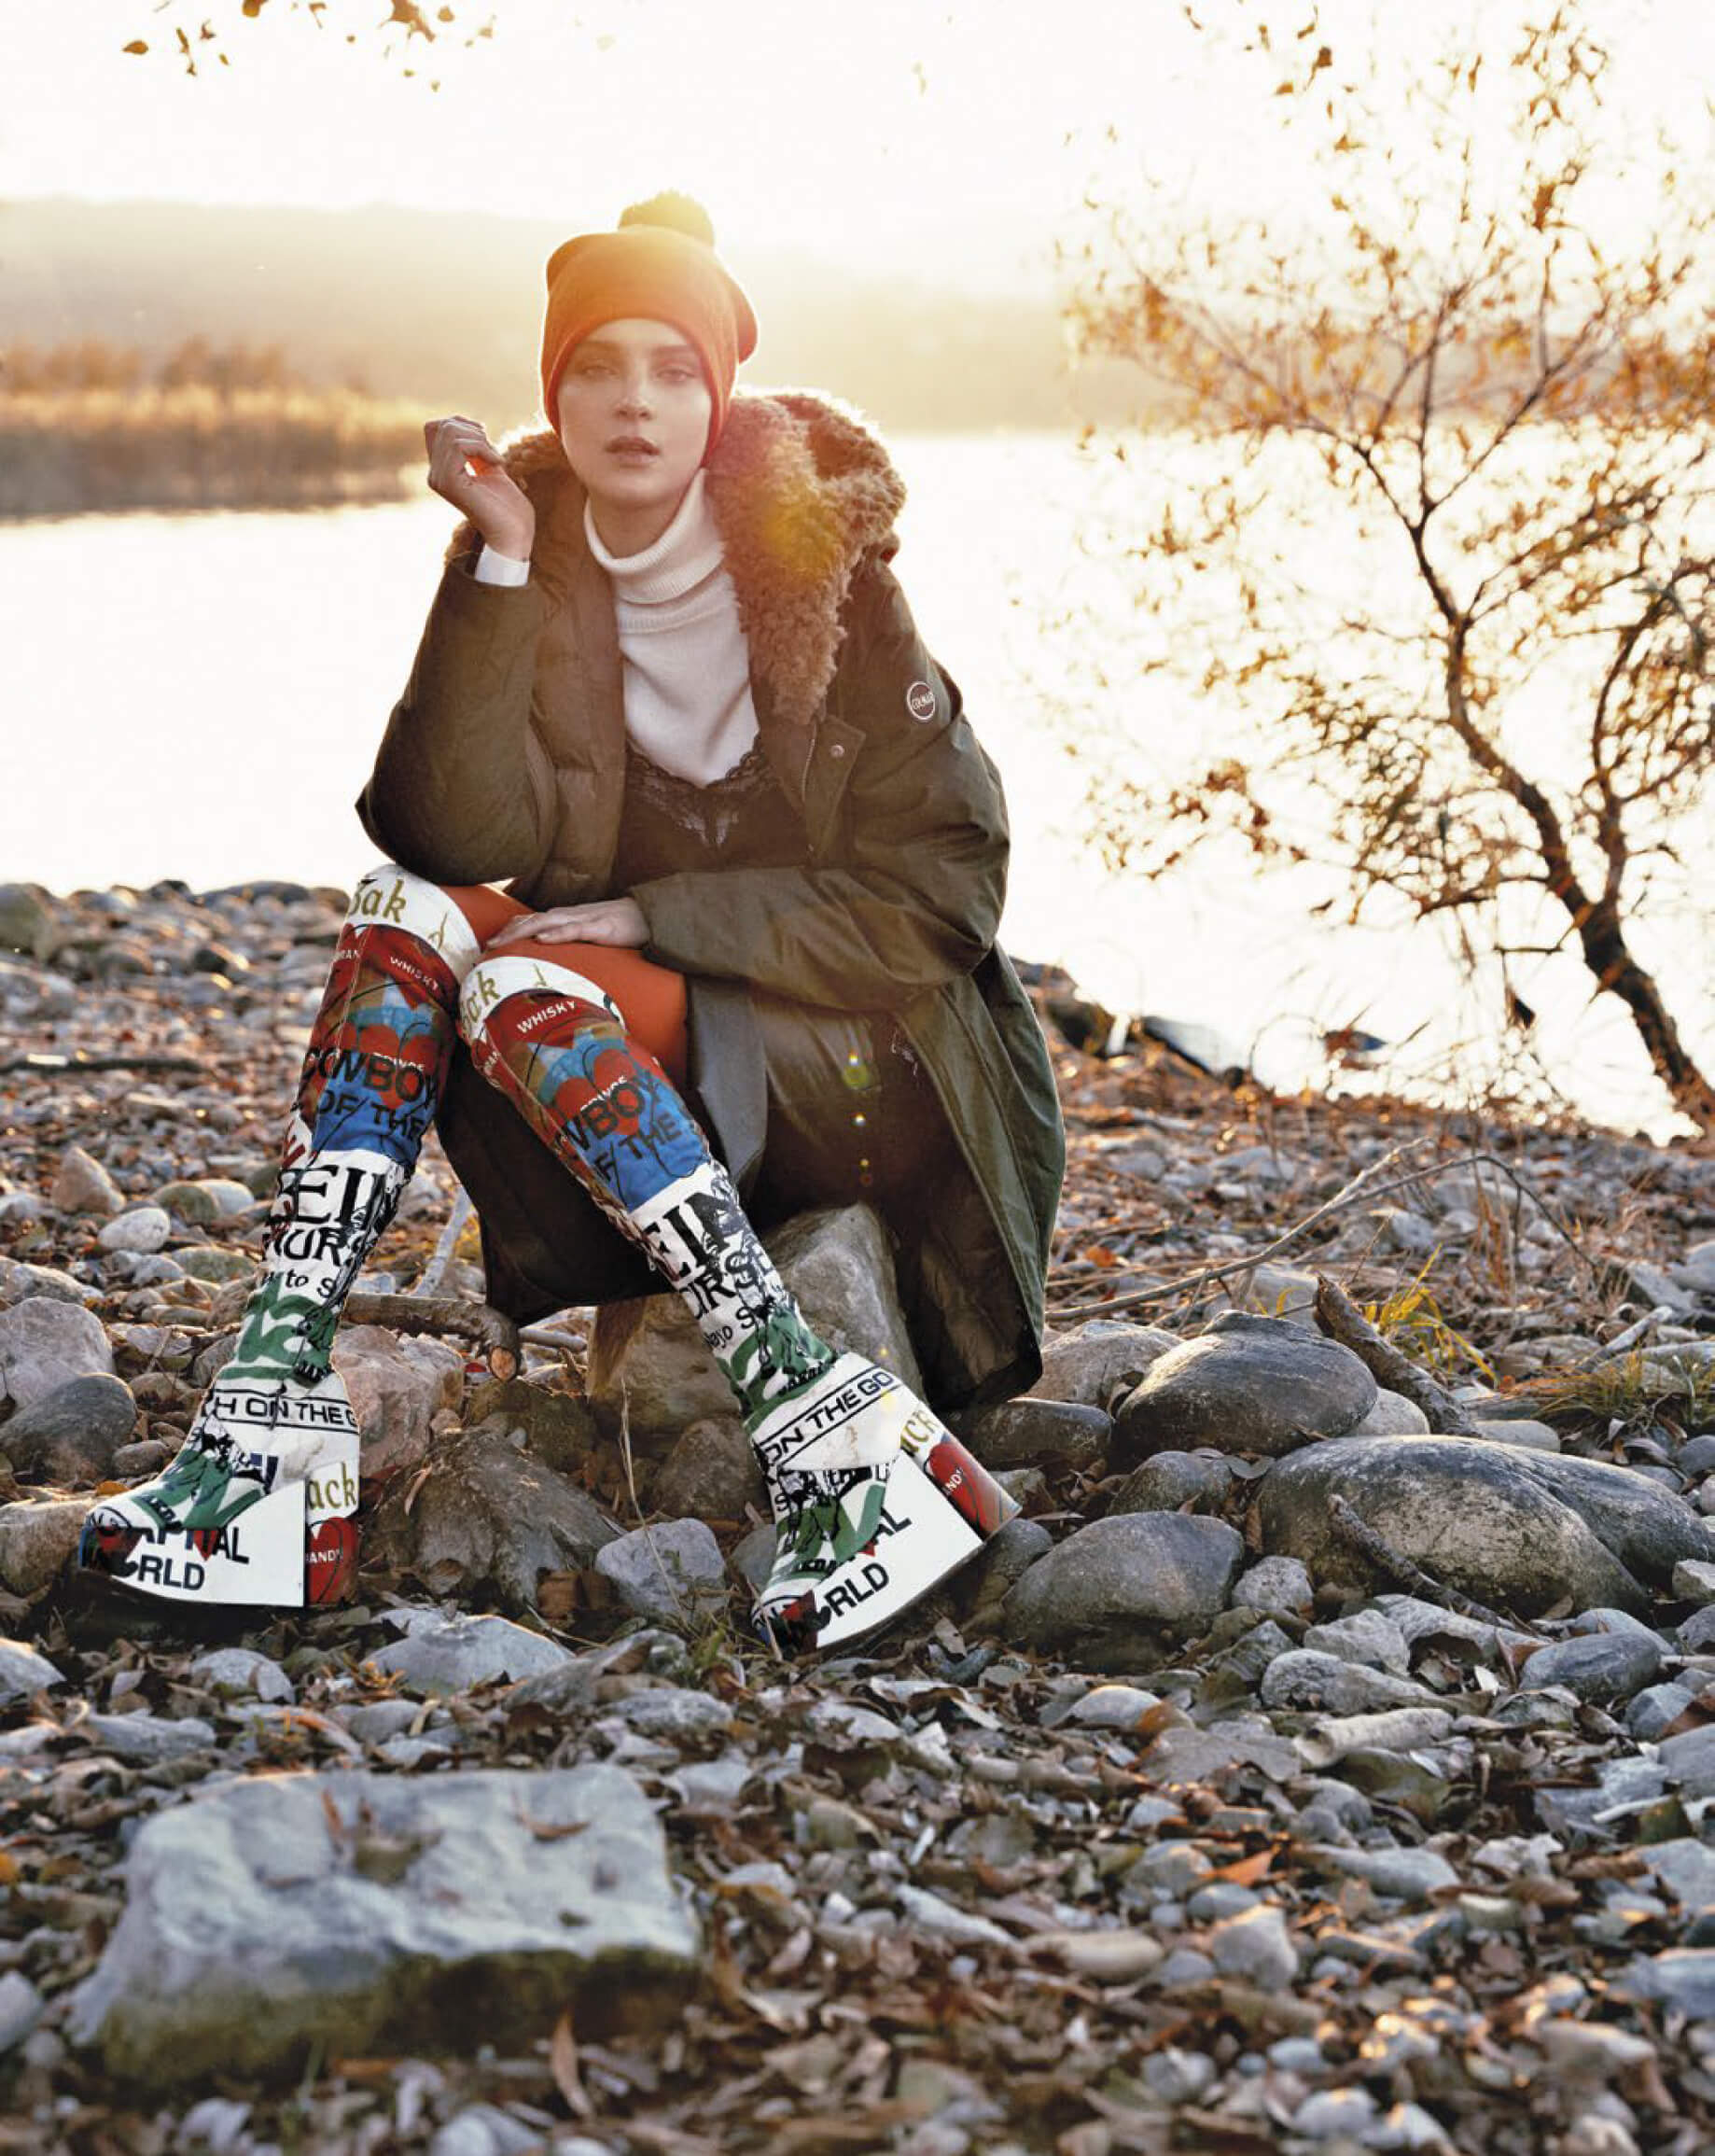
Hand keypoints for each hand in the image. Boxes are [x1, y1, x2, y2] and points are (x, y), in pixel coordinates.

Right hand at [424, 414, 535, 560]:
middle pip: (442, 426)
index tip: (484, 439)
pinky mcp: (449, 482)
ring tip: (495, 459)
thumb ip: (475, 449)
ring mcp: (439, 479)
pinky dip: (483, 448)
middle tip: (493, 452)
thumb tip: (467, 424)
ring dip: (480, 439)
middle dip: (473, 430)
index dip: (460, 423)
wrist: (514, 534)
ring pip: (450, 432)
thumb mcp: (490, 467)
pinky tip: (497, 463)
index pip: (434, 428)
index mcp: (442, 471)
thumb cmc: (508, 506)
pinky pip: (459, 446)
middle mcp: (435, 475)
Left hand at [485, 898, 648, 950]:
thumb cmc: (621, 928)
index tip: (489, 944)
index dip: (509, 930)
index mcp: (567, 919)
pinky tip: (542, 939)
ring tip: (501, 942)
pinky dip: (557, 933)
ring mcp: (585, 920)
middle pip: (532, 921)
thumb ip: (573, 943)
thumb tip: (555, 958)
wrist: (650, 914)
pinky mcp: (601, 927)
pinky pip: (576, 929)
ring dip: (521, 931)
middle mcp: (570, 916)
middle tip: (485, 947)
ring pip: (546, 922)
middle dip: (507, 932)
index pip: (532, 922)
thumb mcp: (591, 937)